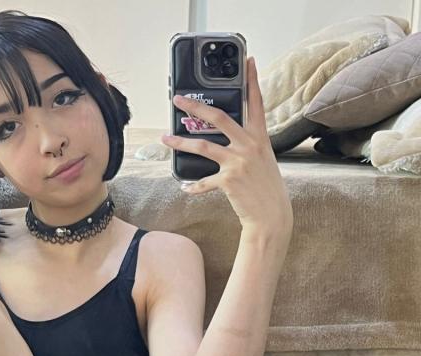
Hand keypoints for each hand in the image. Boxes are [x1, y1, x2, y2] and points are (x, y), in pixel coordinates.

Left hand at [162, 57, 292, 236]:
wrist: (271, 215)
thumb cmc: (266, 187)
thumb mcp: (263, 159)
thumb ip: (247, 144)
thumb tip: (228, 137)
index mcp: (259, 137)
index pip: (256, 103)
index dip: (251, 81)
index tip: (248, 61)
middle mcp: (249, 146)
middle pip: (218, 118)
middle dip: (195, 106)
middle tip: (177, 98)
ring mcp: (238, 162)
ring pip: (202, 146)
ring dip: (180, 142)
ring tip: (164, 138)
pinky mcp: (228, 179)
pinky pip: (203, 181)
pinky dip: (193, 185)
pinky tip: (185, 187)